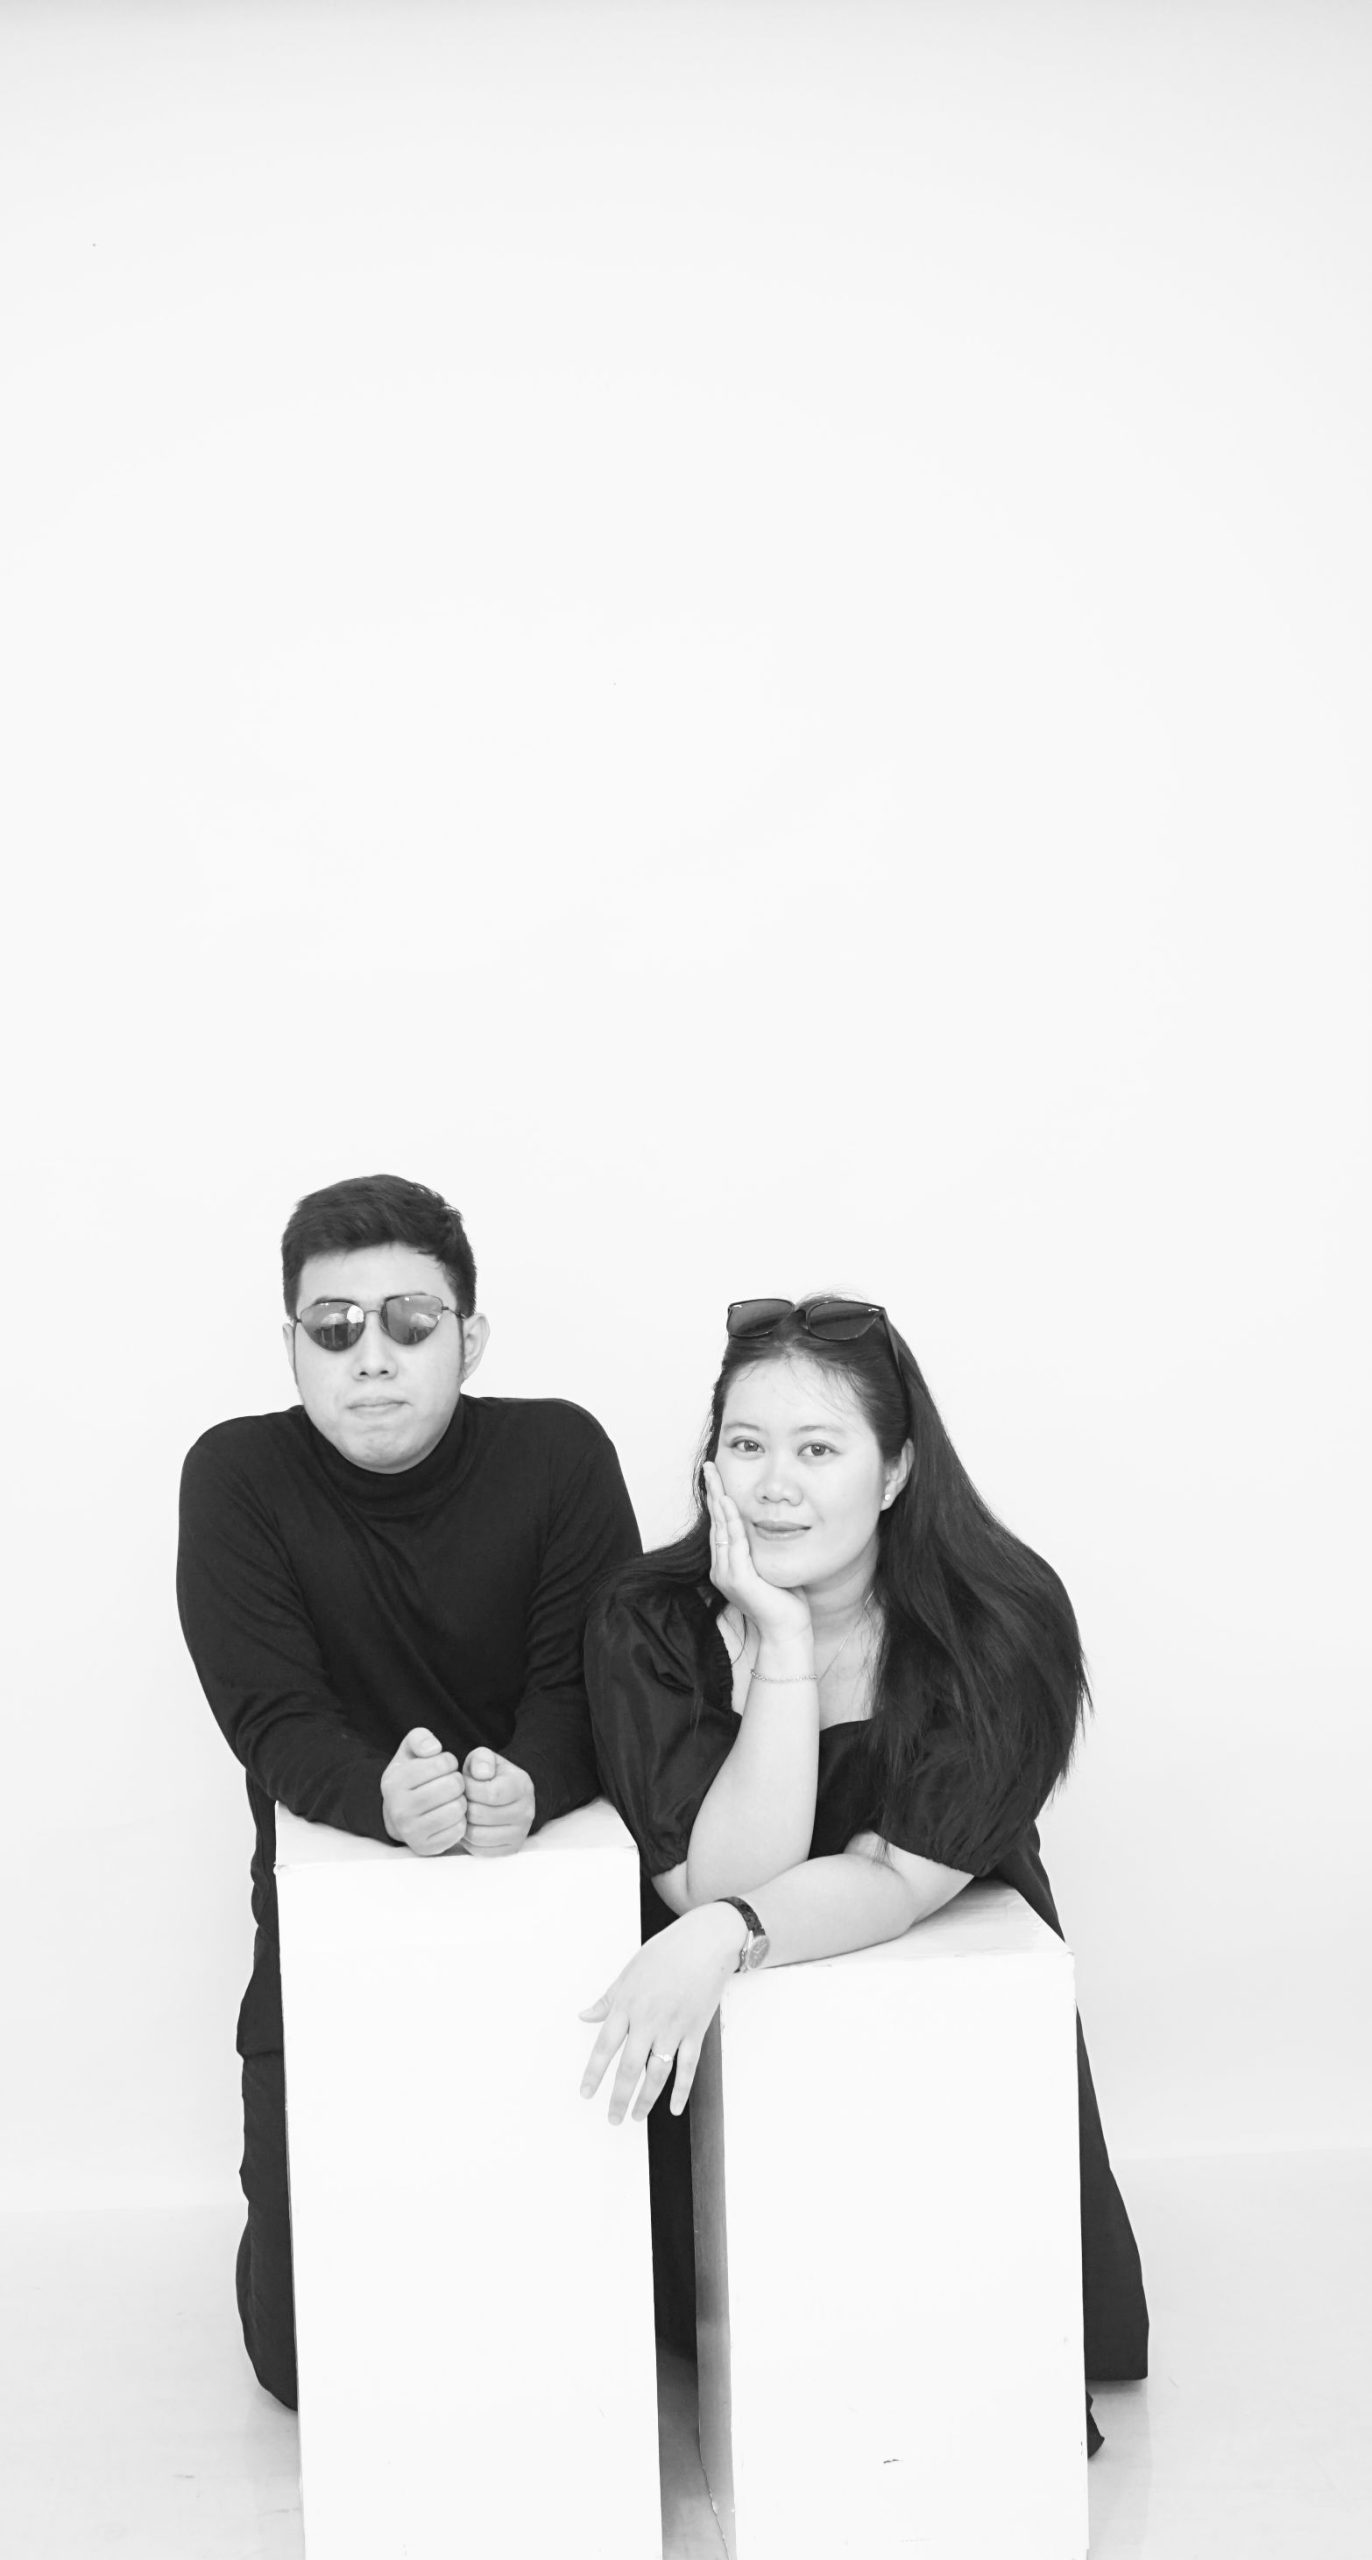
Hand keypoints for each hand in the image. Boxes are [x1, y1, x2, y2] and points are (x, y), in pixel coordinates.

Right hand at [381, 1728, 466, 1854]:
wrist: (399, 1816)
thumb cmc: (411, 1778)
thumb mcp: (409, 1751)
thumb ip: (420, 1738)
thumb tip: (434, 1749)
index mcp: (394, 1782)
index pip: (442, 1763)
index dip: (449, 1761)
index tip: (443, 1767)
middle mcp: (399, 1809)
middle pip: (453, 1786)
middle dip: (457, 1781)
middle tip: (450, 1784)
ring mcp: (411, 1832)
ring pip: (457, 1809)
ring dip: (461, 1801)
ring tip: (451, 1799)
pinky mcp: (425, 1847)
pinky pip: (459, 1831)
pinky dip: (460, 1821)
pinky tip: (449, 1816)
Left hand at [461, 1748, 535, 1855]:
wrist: (507, 1794)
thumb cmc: (491, 1776)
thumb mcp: (486, 1759)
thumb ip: (481, 1759)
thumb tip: (481, 1774)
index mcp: (522, 1786)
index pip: (491, 1793)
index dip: (470, 1789)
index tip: (465, 1784)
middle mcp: (526, 1811)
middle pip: (481, 1815)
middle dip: (464, 1806)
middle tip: (462, 1800)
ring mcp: (520, 1833)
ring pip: (477, 1835)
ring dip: (464, 1824)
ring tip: (465, 1812)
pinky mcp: (510, 1849)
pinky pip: (479, 1850)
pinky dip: (468, 1840)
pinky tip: (470, 1825)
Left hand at [579, 1902, 745, 2124]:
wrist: (705, 1942)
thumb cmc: (666, 1952)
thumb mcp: (629, 1971)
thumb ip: (608, 1999)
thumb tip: (585, 2015)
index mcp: (628, 2004)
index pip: (605, 2046)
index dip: (594, 2073)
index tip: (586, 2094)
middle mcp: (648, 2020)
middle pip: (629, 2067)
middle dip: (618, 2097)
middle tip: (612, 2118)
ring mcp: (673, 2028)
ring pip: (657, 2073)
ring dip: (645, 2099)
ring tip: (635, 2117)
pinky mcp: (695, 2031)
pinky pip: (687, 2067)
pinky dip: (681, 2090)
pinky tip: (673, 2107)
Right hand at [703, 1461, 811, 1644]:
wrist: (786, 1632)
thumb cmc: (785, 1602)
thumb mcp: (772, 1567)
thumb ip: (764, 1549)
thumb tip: (774, 1524)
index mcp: (727, 1566)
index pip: (720, 1526)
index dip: (718, 1500)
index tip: (717, 1477)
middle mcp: (721, 1569)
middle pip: (715, 1523)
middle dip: (713, 1492)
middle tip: (710, 1467)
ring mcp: (727, 1575)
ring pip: (721, 1530)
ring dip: (719, 1501)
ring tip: (716, 1477)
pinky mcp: (738, 1580)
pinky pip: (734, 1544)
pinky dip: (731, 1522)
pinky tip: (729, 1503)